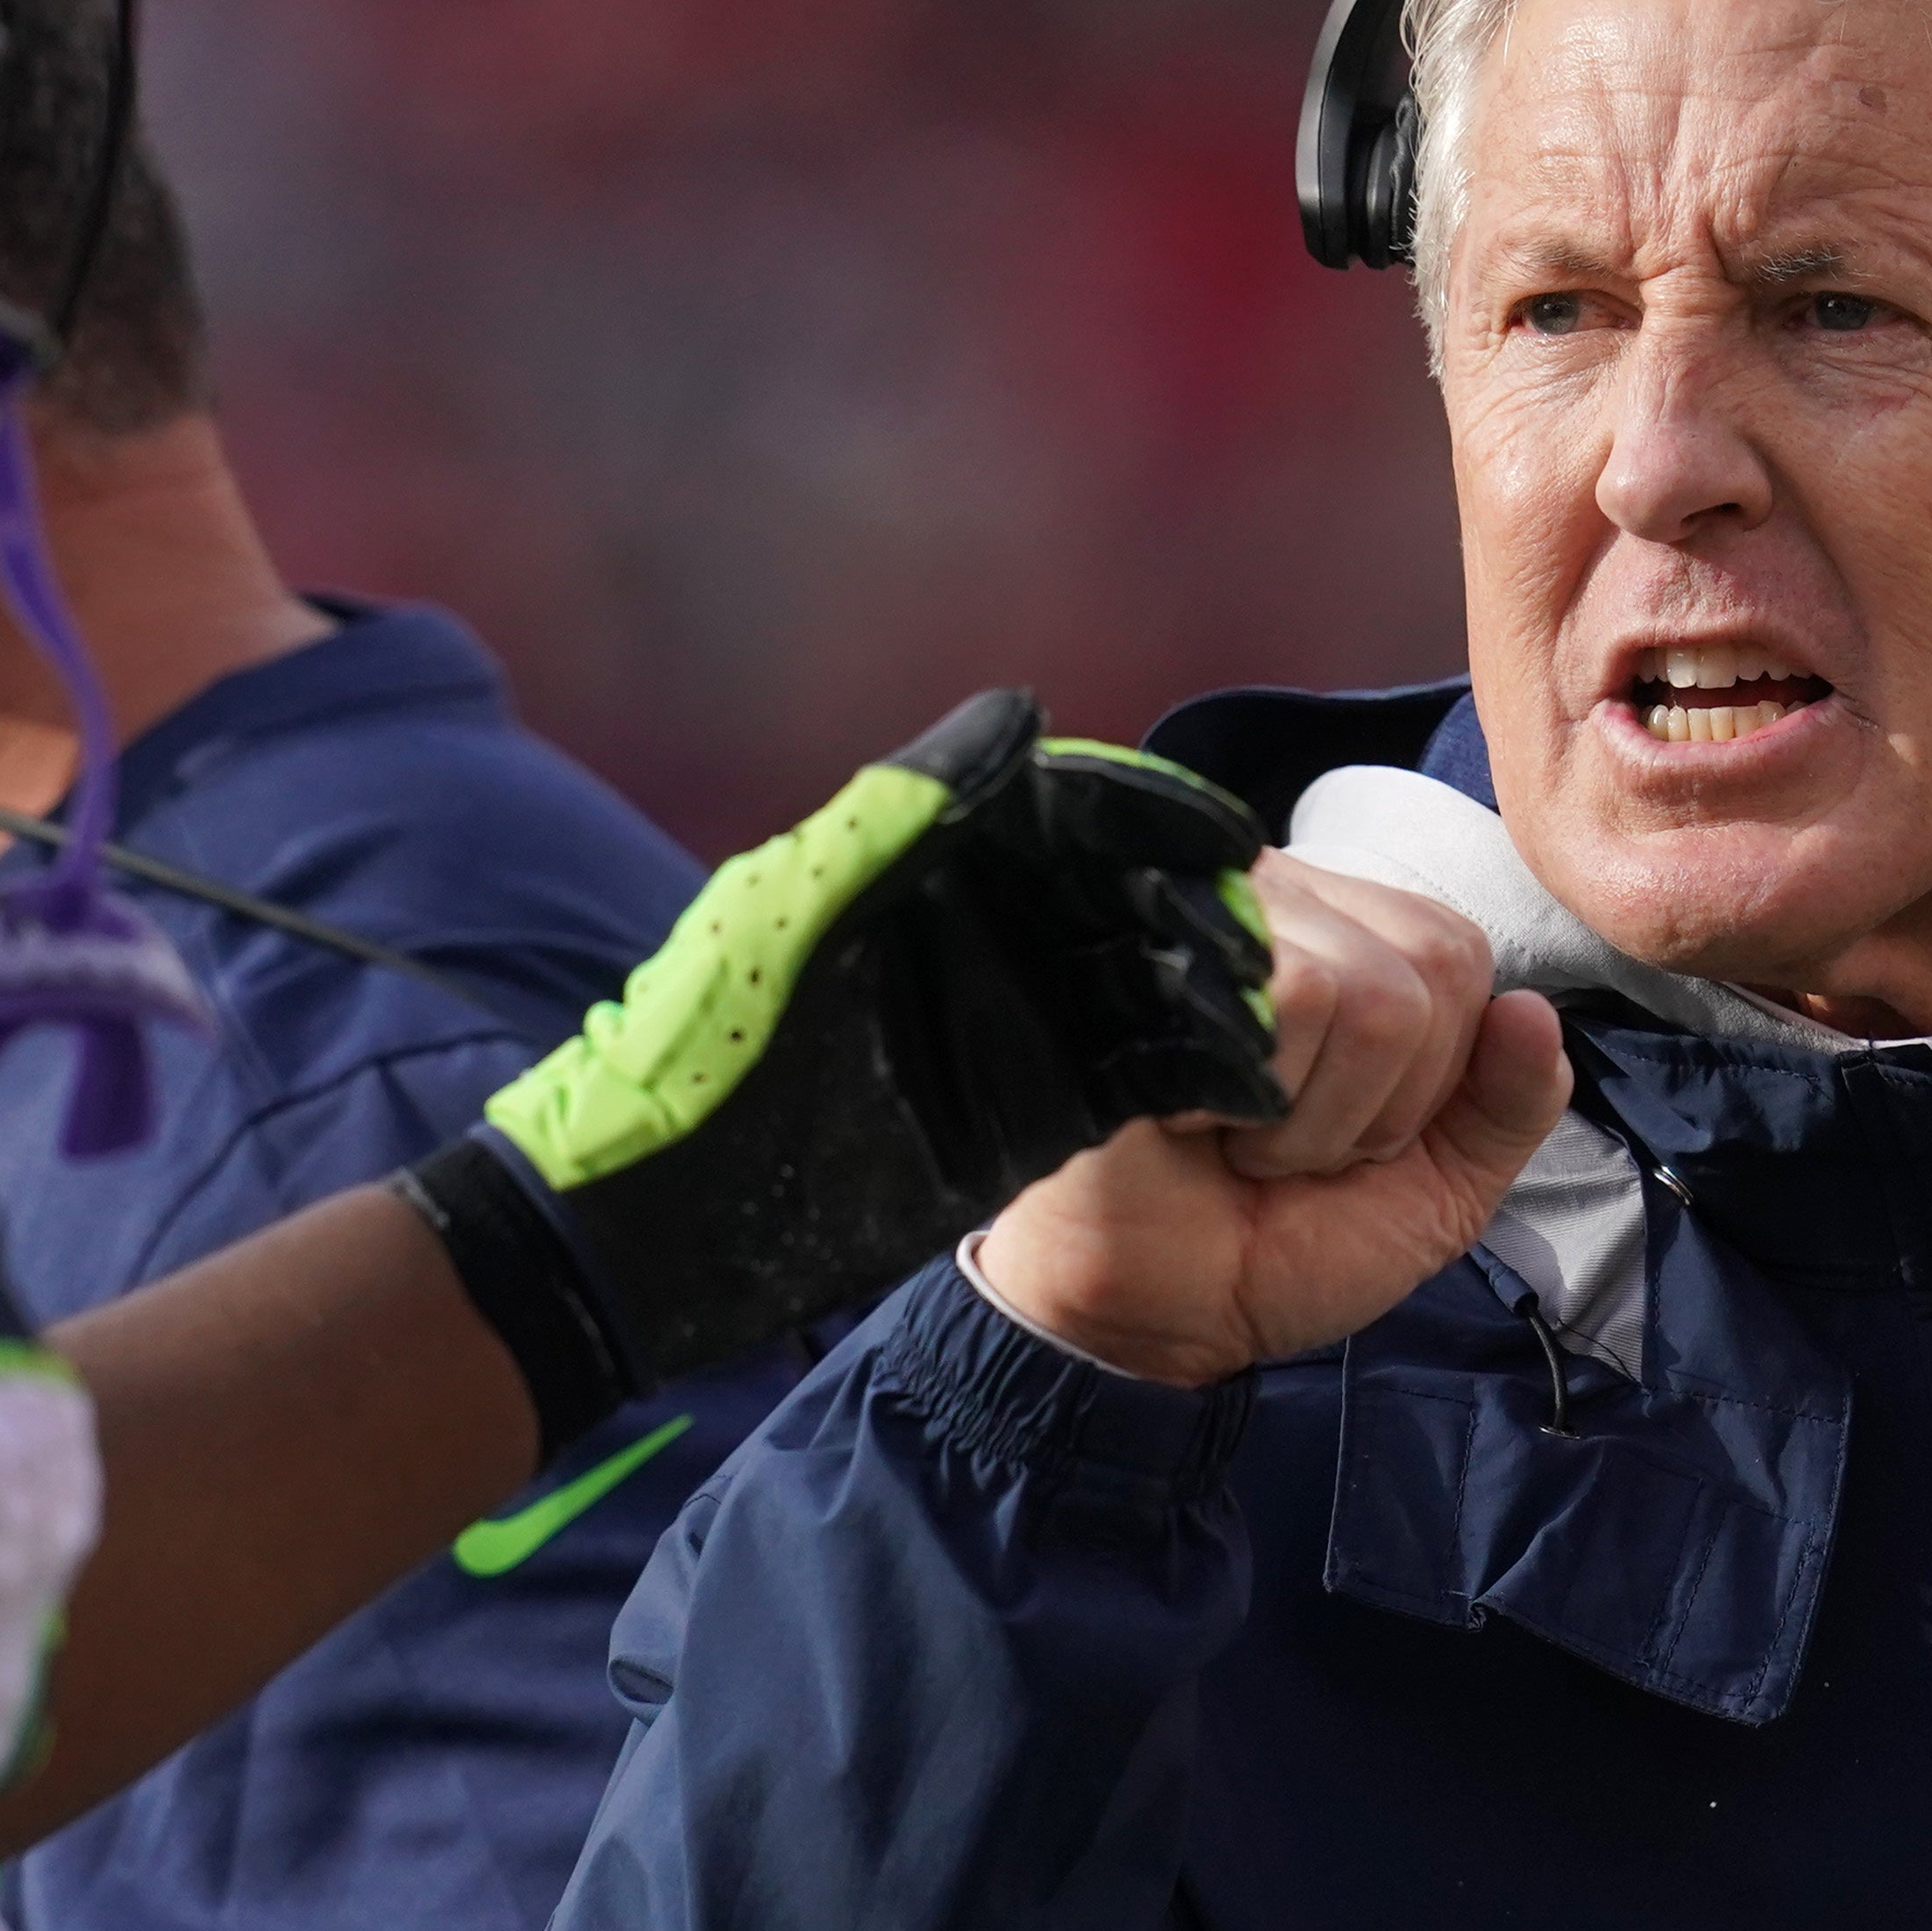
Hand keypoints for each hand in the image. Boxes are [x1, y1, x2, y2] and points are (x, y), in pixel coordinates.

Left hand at [473, 692, 1289, 1396]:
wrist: (657, 1219)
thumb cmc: (702, 1044)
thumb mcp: (798, 906)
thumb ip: (910, 805)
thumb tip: (1027, 711)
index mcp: (933, 860)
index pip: (1073, 808)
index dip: (1156, 812)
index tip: (1228, 833)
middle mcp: (986, 930)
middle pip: (1132, 895)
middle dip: (1208, 910)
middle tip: (1273, 949)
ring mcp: (1013, 1021)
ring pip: (1152, 984)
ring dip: (1218, 995)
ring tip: (1275, 1021)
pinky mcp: (1034, 1111)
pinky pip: (1143, 1076)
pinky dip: (1202, 1075)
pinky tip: (1251, 1089)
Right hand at [976, 856, 1571, 1385]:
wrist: (1157, 1315)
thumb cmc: (1277, 1245)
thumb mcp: (1436, 1189)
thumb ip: (1508, 1106)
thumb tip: (1537, 1012)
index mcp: (1351, 941)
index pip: (1459, 954)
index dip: (1430, 1081)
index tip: (1351, 1139)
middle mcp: (1284, 907)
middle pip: (1432, 967)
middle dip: (1382, 1106)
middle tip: (1290, 1146)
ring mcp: (1217, 921)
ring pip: (1370, 992)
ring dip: (1315, 1118)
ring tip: (1241, 1140)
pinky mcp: (1164, 959)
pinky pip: (1292, 996)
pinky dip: (1265, 1105)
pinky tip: (1198, 1122)